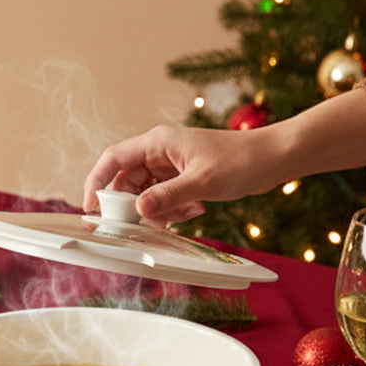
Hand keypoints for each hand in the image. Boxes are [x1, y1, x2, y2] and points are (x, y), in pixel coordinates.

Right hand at [82, 125, 280, 224]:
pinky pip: (163, 198)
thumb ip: (167, 196)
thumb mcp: (201, 182)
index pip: (113, 159)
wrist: (274, 158)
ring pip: (145, 192)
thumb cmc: (242, 160)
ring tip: (184, 212)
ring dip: (157, 209)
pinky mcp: (182, 178)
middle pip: (126, 180)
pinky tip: (195, 209)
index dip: (97, 182)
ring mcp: (171, 166)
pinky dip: (172, 210)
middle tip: (139, 223)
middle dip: (131, 204)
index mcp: (158, 142)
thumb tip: (137, 210)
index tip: (91, 208)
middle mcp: (160, 152)